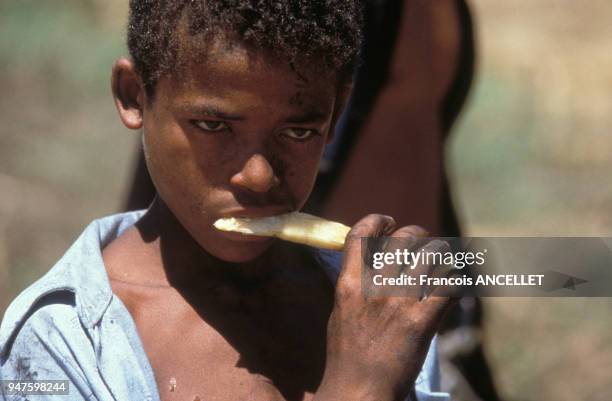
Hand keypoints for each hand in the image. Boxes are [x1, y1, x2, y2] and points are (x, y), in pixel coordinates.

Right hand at [315, 214, 452, 400]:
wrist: (359, 391)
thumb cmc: (346, 356)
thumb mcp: (340, 313)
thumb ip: (354, 286)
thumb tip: (369, 265)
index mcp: (349, 285)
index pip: (360, 235)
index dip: (377, 220)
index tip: (387, 221)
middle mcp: (374, 288)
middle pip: (402, 240)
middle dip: (417, 234)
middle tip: (423, 240)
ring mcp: (399, 303)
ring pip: (430, 256)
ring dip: (440, 252)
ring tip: (443, 257)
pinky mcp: (422, 321)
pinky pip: (449, 285)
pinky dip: (456, 279)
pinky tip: (456, 281)